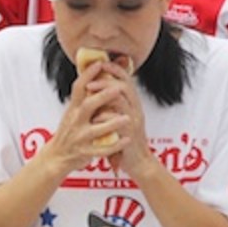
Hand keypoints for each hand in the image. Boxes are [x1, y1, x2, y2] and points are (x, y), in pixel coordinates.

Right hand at [44, 59, 127, 172]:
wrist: (56, 156)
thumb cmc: (69, 132)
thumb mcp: (72, 113)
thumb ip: (84, 98)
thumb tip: (96, 79)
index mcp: (73, 109)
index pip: (78, 88)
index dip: (88, 75)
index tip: (99, 63)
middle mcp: (75, 121)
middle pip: (87, 106)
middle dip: (102, 97)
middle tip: (118, 89)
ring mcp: (79, 137)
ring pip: (96, 129)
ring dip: (112, 123)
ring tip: (127, 118)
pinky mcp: (84, 152)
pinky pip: (101, 149)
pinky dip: (115, 145)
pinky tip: (126, 139)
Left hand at [87, 61, 151, 175]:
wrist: (138, 163)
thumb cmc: (125, 140)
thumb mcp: (120, 118)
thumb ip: (112, 104)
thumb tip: (97, 89)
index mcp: (133, 104)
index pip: (126, 79)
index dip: (113, 69)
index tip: (99, 63)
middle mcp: (135, 110)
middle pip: (124, 85)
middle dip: (105, 79)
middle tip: (89, 81)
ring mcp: (133, 122)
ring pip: (121, 100)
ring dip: (103, 94)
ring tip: (89, 93)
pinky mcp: (128, 135)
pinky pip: (116, 121)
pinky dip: (104, 116)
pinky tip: (94, 116)